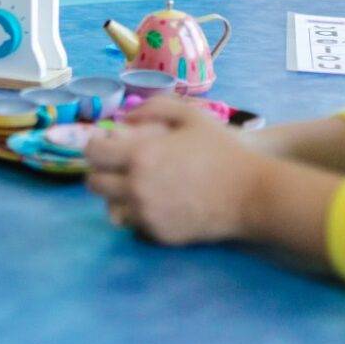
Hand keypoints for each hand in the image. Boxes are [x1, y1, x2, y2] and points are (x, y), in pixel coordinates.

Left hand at [85, 97, 265, 244]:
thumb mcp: (190, 115)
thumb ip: (153, 108)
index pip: (93, 154)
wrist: (251, 194)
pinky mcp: (159, 235)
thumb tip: (126, 118)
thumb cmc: (222, 150)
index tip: (106, 145)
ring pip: (110, 208)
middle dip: (101, 172)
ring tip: (133, 186)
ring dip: (116, 196)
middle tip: (117, 167)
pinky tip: (153, 202)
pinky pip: (133, 225)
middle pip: (94, 184)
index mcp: (140, 155)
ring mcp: (147, 214)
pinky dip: (136, 214)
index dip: (95, 146)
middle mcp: (136, 187)